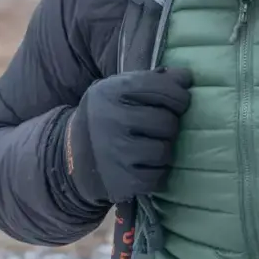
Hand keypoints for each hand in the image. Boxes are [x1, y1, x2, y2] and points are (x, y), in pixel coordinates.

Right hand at [66, 67, 192, 204]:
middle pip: (167, 122)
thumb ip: (154, 80)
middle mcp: (111, 120)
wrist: (71, 154)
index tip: (181, 102)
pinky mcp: (119, 181)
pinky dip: (158, 173)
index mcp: (111, 92)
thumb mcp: (121, 89)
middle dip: (171, 125)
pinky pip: (157, 177)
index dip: (179, 95)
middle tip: (162, 128)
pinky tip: (147, 165)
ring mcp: (114, 152)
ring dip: (165, 150)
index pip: (161, 88)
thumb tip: (187, 77)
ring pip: (164, 151)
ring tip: (153, 145)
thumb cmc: (108, 116)